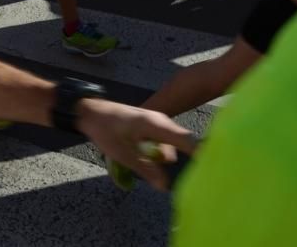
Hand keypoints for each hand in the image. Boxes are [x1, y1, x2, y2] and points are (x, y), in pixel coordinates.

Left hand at [77, 98, 196, 190]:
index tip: (208, 171)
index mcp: (157, 125)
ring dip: (164, 157)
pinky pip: (163, 140)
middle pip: (182, 143)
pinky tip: (147, 159)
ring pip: (171, 143)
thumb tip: (164, 187)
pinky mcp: (151, 124)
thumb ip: (145, 169)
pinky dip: (159, 150)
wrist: (89, 111)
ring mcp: (156, 121)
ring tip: (152, 168)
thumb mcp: (122, 153)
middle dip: (182, 160)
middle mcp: (161, 120)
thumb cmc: (104, 129)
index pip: (188, 140)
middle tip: (178, 178)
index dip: (201, 155)